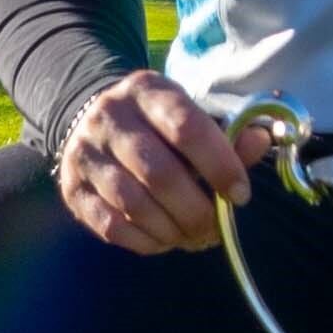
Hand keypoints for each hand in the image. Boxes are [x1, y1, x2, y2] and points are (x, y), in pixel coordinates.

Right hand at [57, 72, 248, 252]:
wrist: (91, 120)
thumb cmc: (157, 124)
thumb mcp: (190, 115)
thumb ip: (227, 134)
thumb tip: (260, 141)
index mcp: (147, 90)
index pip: (187, 128)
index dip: (220, 165)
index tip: (240, 194)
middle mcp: (109, 117)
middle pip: (160, 174)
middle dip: (197, 211)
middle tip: (216, 228)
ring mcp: (85, 154)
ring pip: (134, 205)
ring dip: (173, 230)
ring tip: (194, 236)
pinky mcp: (72, 190)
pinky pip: (113, 227)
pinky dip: (146, 241)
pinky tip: (165, 239)